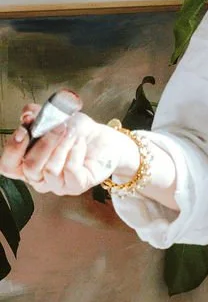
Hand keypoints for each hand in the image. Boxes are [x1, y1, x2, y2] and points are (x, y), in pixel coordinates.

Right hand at [0, 104, 137, 196]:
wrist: (103, 138)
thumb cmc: (75, 131)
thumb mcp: (53, 117)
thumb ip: (35, 115)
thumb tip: (27, 115)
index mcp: (27, 163)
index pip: (8, 166)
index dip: (13, 150)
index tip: (24, 130)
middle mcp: (39, 177)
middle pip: (30, 168)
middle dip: (44, 143)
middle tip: (59, 127)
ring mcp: (58, 184)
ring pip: (50, 169)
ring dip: (62, 145)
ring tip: (71, 133)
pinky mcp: (77, 186)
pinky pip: (70, 171)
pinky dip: (75, 152)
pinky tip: (80, 143)